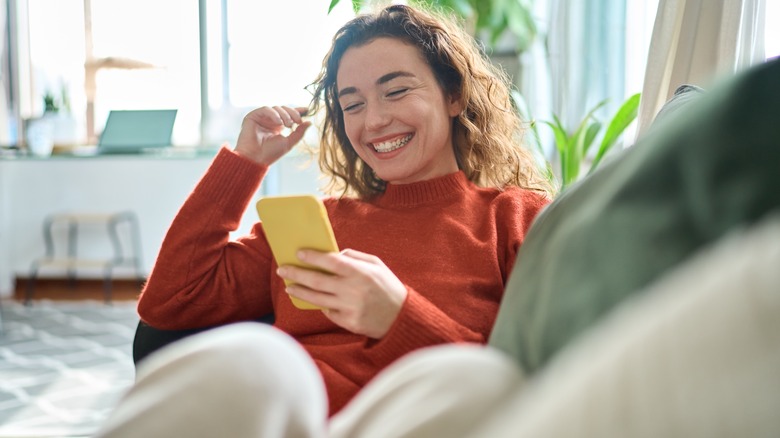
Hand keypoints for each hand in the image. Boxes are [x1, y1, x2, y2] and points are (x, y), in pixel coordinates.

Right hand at [234, 106, 310, 164]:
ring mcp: (261, 118)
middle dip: (293, 113)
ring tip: (288, 125)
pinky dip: (274, 114)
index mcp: (277, 126)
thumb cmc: (270, 153)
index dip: (297, 111)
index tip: (307, 110)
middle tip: (298, 121)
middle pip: (283, 109)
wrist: (255, 159)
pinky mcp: (253, 116)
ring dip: (285, 115)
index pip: (288, 114)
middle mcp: (269, 121)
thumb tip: (310, 122)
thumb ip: (299, 132)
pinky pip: (266, 109)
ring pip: (276, 108)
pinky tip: (279, 122)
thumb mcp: (289, 142)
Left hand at [277, 249, 407, 338]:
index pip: (331, 261)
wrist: (401, 317)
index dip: (313, 257)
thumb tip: (334, 254)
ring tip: (289, 287)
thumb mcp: (377, 265)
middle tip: (283, 269)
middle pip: (317, 281)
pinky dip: (321, 305)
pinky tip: (315, 300)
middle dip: (297, 274)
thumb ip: (355, 257)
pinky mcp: (348, 322)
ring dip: (300, 292)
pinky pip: (328, 312)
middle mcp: (352, 290)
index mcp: (360, 273)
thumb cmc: (388, 287)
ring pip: (317, 298)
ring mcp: (349, 308)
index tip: (298, 253)